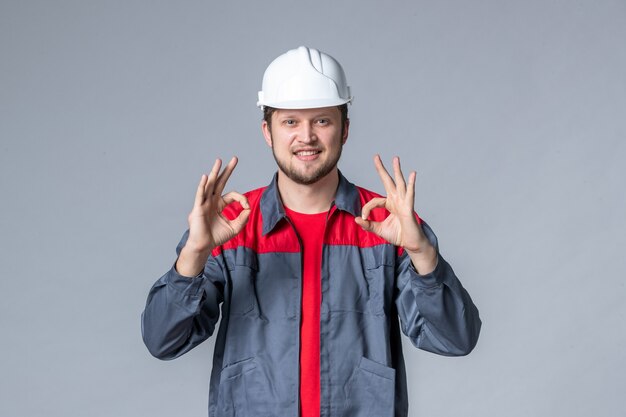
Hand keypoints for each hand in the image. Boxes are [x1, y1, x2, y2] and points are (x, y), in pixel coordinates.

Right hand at [185, 157, 249, 252]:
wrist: (204, 246)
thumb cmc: (216, 237)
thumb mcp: (235, 227)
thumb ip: (243, 218)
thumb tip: (249, 208)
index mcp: (219, 204)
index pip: (232, 195)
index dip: (242, 198)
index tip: (247, 207)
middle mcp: (211, 201)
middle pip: (220, 182)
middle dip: (227, 170)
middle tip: (235, 158)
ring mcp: (204, 203)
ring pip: (210, 185)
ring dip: (214, 172)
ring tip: (219, 160)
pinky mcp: (198, 208)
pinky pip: (200, 195)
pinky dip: (202, 186)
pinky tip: (205, 177)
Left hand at [355, 155, 436, 272]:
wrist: (410, 244)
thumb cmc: (398, 235)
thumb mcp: (379, 230)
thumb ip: (368, 225)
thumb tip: (356, 219)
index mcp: (390, 204)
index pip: (374, 201)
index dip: (366, 209)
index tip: (363, 218)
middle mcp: (397, 200)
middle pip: (388, 182)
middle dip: (382, 169)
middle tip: (376, 156)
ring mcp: (404, 202)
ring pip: (399, 184)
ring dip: (397, 171)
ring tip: (395, 159)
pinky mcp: (409, 208)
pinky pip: (410, 194)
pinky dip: (411, 184)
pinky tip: (412, 174)